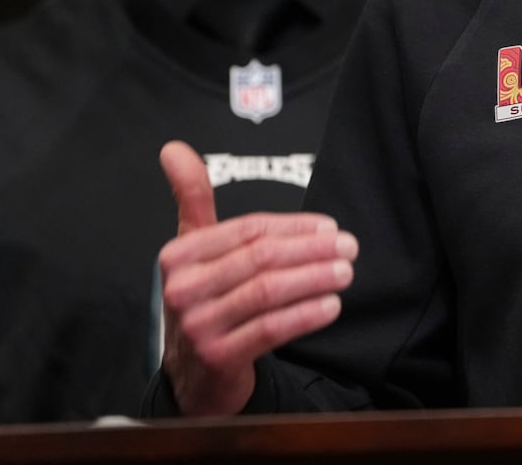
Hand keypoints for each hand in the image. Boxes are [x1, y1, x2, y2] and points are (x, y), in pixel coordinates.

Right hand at [157, 140, 357, 415]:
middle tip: (348, 246)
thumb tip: (174, 148)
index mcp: (178, 256)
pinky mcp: (218, 357)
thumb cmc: (204, 298)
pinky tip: (331, 305)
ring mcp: (197, 325)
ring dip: (315, 278)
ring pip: (268, 292)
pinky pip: (270, 329)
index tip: (329, 226)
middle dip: (311, 249)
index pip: (247, 230)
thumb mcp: (193, 248)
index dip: (293, 226)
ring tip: (345, 271)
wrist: (192, 373)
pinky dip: (305, 315)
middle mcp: (182, 290)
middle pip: (261, 258)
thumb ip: (192, 197)